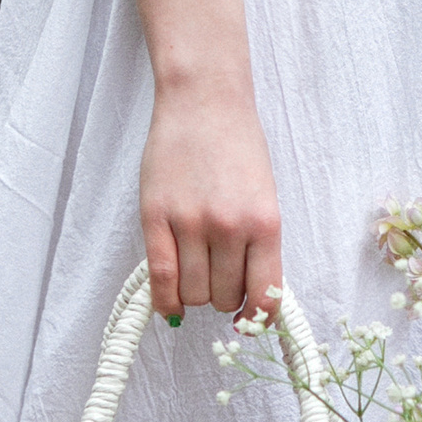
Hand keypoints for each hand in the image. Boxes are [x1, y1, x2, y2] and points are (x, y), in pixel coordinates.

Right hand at [140, 74, 283, 325]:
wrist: (204, 100)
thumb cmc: (238, 144)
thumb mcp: (263, 195)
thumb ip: (258, 243)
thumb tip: (251, 296)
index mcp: (265, 221)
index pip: (265, 294)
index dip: (257, 317)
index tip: (248, 321)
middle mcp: (230, 226)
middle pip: (224, 297)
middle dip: (223, 297)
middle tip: (219, 279)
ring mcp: (190, 222)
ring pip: (193, 293)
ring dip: (195, 294)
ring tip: (196, 272)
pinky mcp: (156, 217)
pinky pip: (160, 278)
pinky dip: (166, 301)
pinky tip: (170, 305)